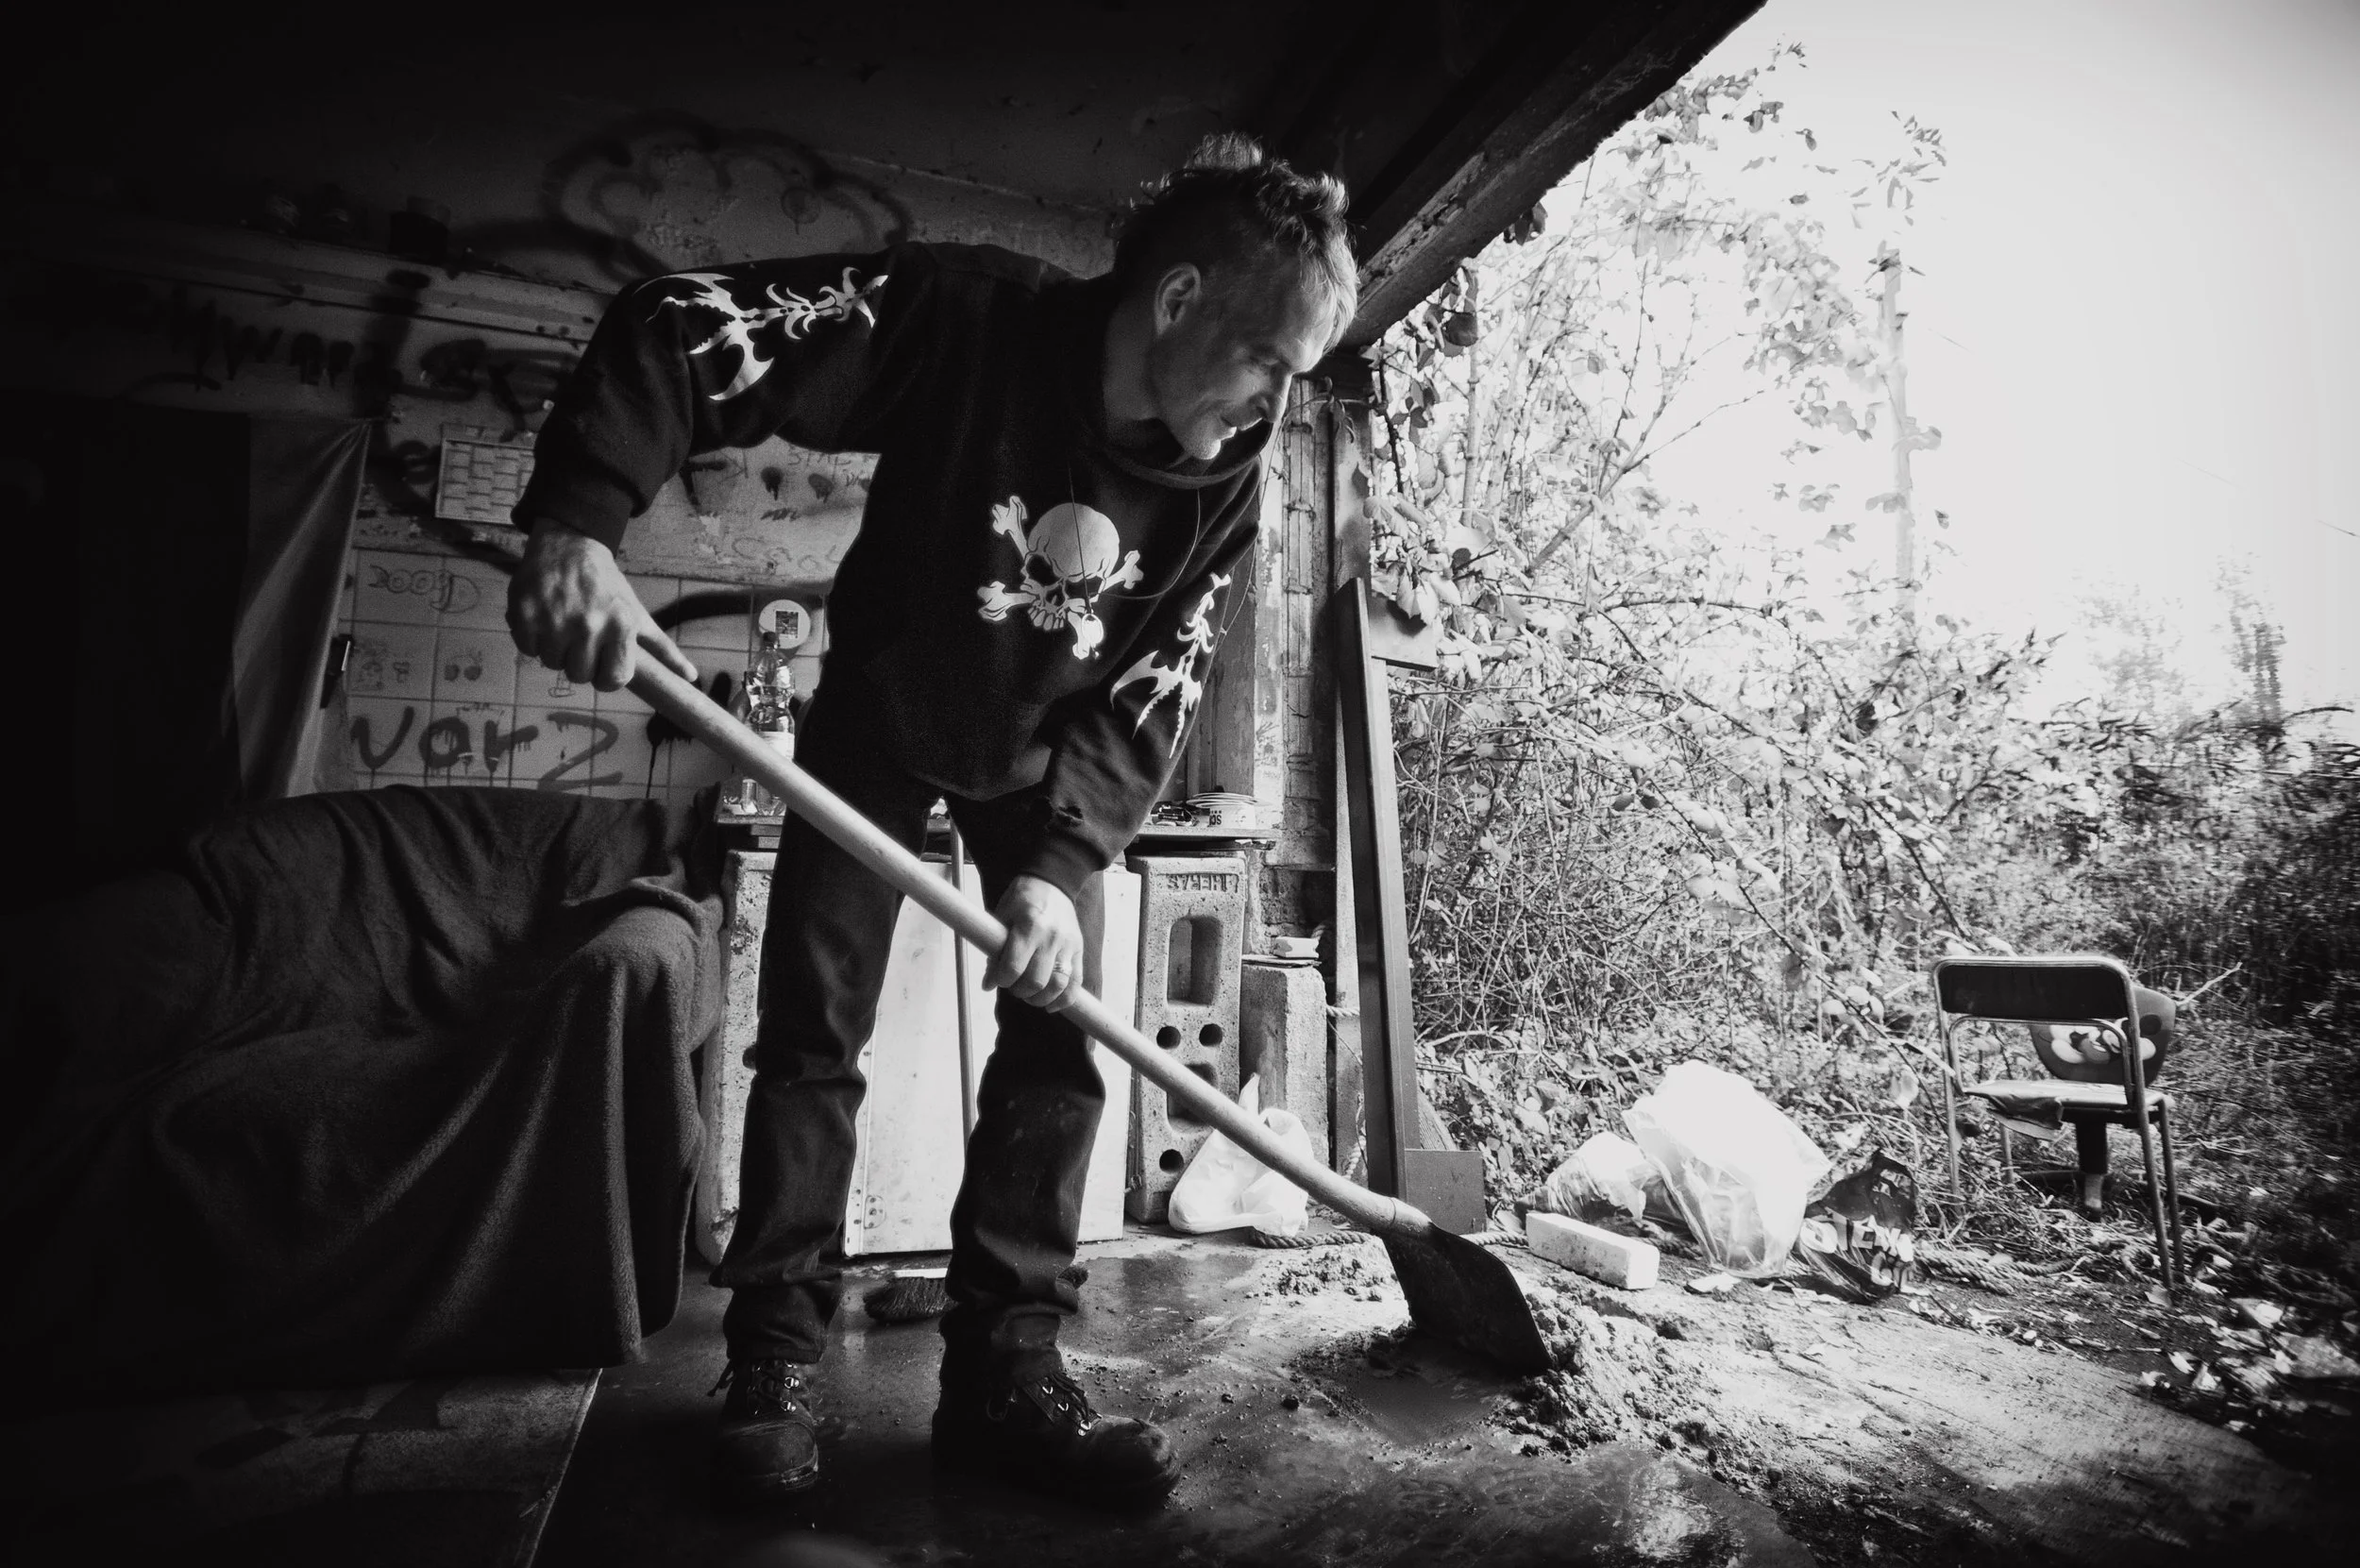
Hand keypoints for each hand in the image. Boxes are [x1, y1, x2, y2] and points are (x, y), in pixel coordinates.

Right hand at [508, 518, 697, 690]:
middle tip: (580, 637)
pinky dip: (533, 639)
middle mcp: (588, 625)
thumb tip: (691, 677)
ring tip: (562, 623)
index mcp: (620, 626)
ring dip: (556, 650)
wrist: (568, 545)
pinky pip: (527, 649)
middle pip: (580, 676)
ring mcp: (553, 621)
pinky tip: (543, 618)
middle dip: (579, 662)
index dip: (606, 675)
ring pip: (552, 664)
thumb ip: (663, 649)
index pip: (613, 680)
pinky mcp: (523, 615)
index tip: (602, 661)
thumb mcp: (638, 614)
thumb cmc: (607, 585)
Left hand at [985, 875, 1085, 1011]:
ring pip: (1058, 985)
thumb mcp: (1002, 916)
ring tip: (1029, 995)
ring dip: (1040, 998)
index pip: (1014, 967)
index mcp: (1029, 925)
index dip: (1001, 980)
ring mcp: (1069, 945)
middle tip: (1013, 986)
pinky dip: (1064, 1000)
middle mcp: (1052, 937)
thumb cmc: (1023, 899)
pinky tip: (1050, 1004)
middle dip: (1019, 991)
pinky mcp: (1079, 950)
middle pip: (1036, 981)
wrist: (1052, 882)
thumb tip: (989, 983)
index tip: (997, 980)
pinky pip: (1076, 983)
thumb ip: (995, 951)